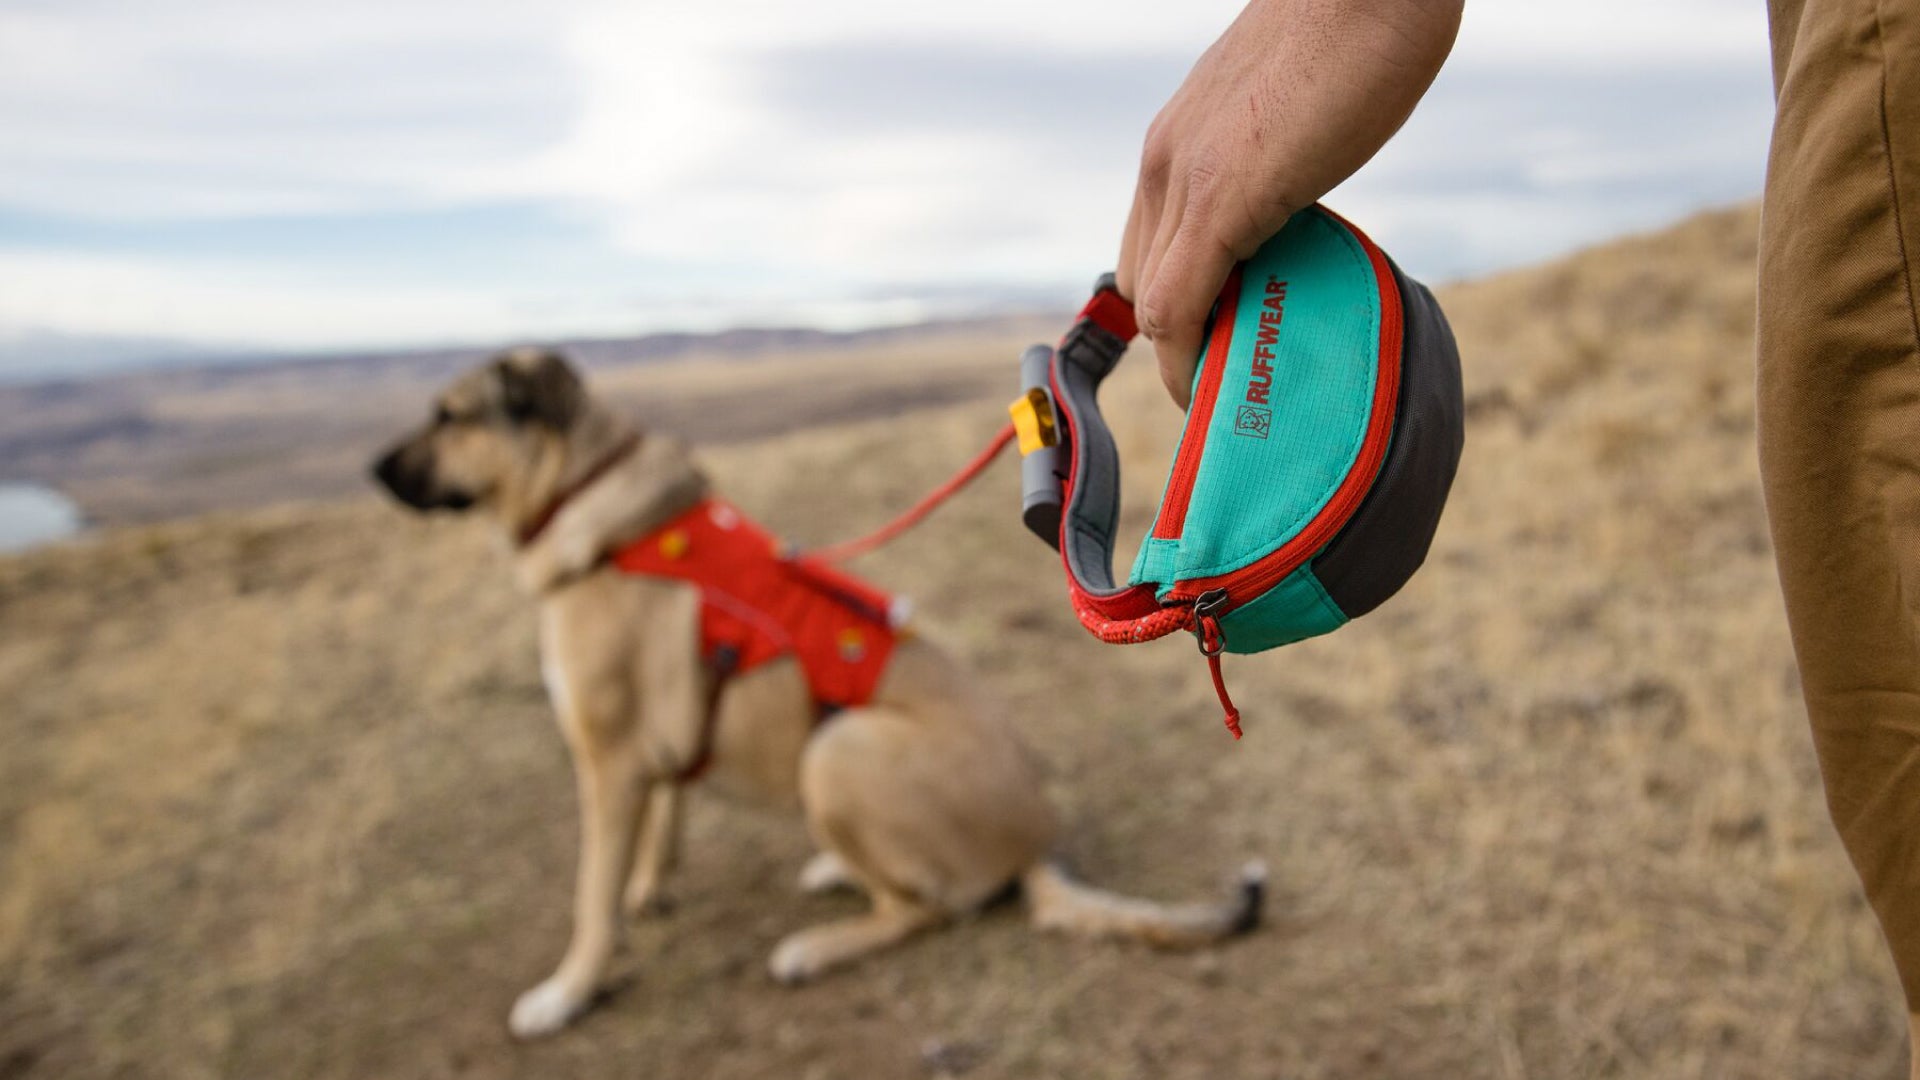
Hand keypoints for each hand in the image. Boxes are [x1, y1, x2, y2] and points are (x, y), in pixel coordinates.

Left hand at [1116, 0, 1461, 405]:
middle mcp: (1164, 163)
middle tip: (1232, 380)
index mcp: (1178, 143)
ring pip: (1154, 303)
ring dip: (1186, 360)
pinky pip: (1177, 303)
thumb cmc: (1357, 33)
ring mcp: (1184, 179)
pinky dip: (1189, 357)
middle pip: (1143, 285)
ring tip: (1232, 392)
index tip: (1217, 348)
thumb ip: (1277, 167)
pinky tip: (1218, 381)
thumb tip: (1298, 211)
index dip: (1177, 311)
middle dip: (1180, 344)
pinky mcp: (1221, 197)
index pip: (1150, 251)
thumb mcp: (1295, 115)